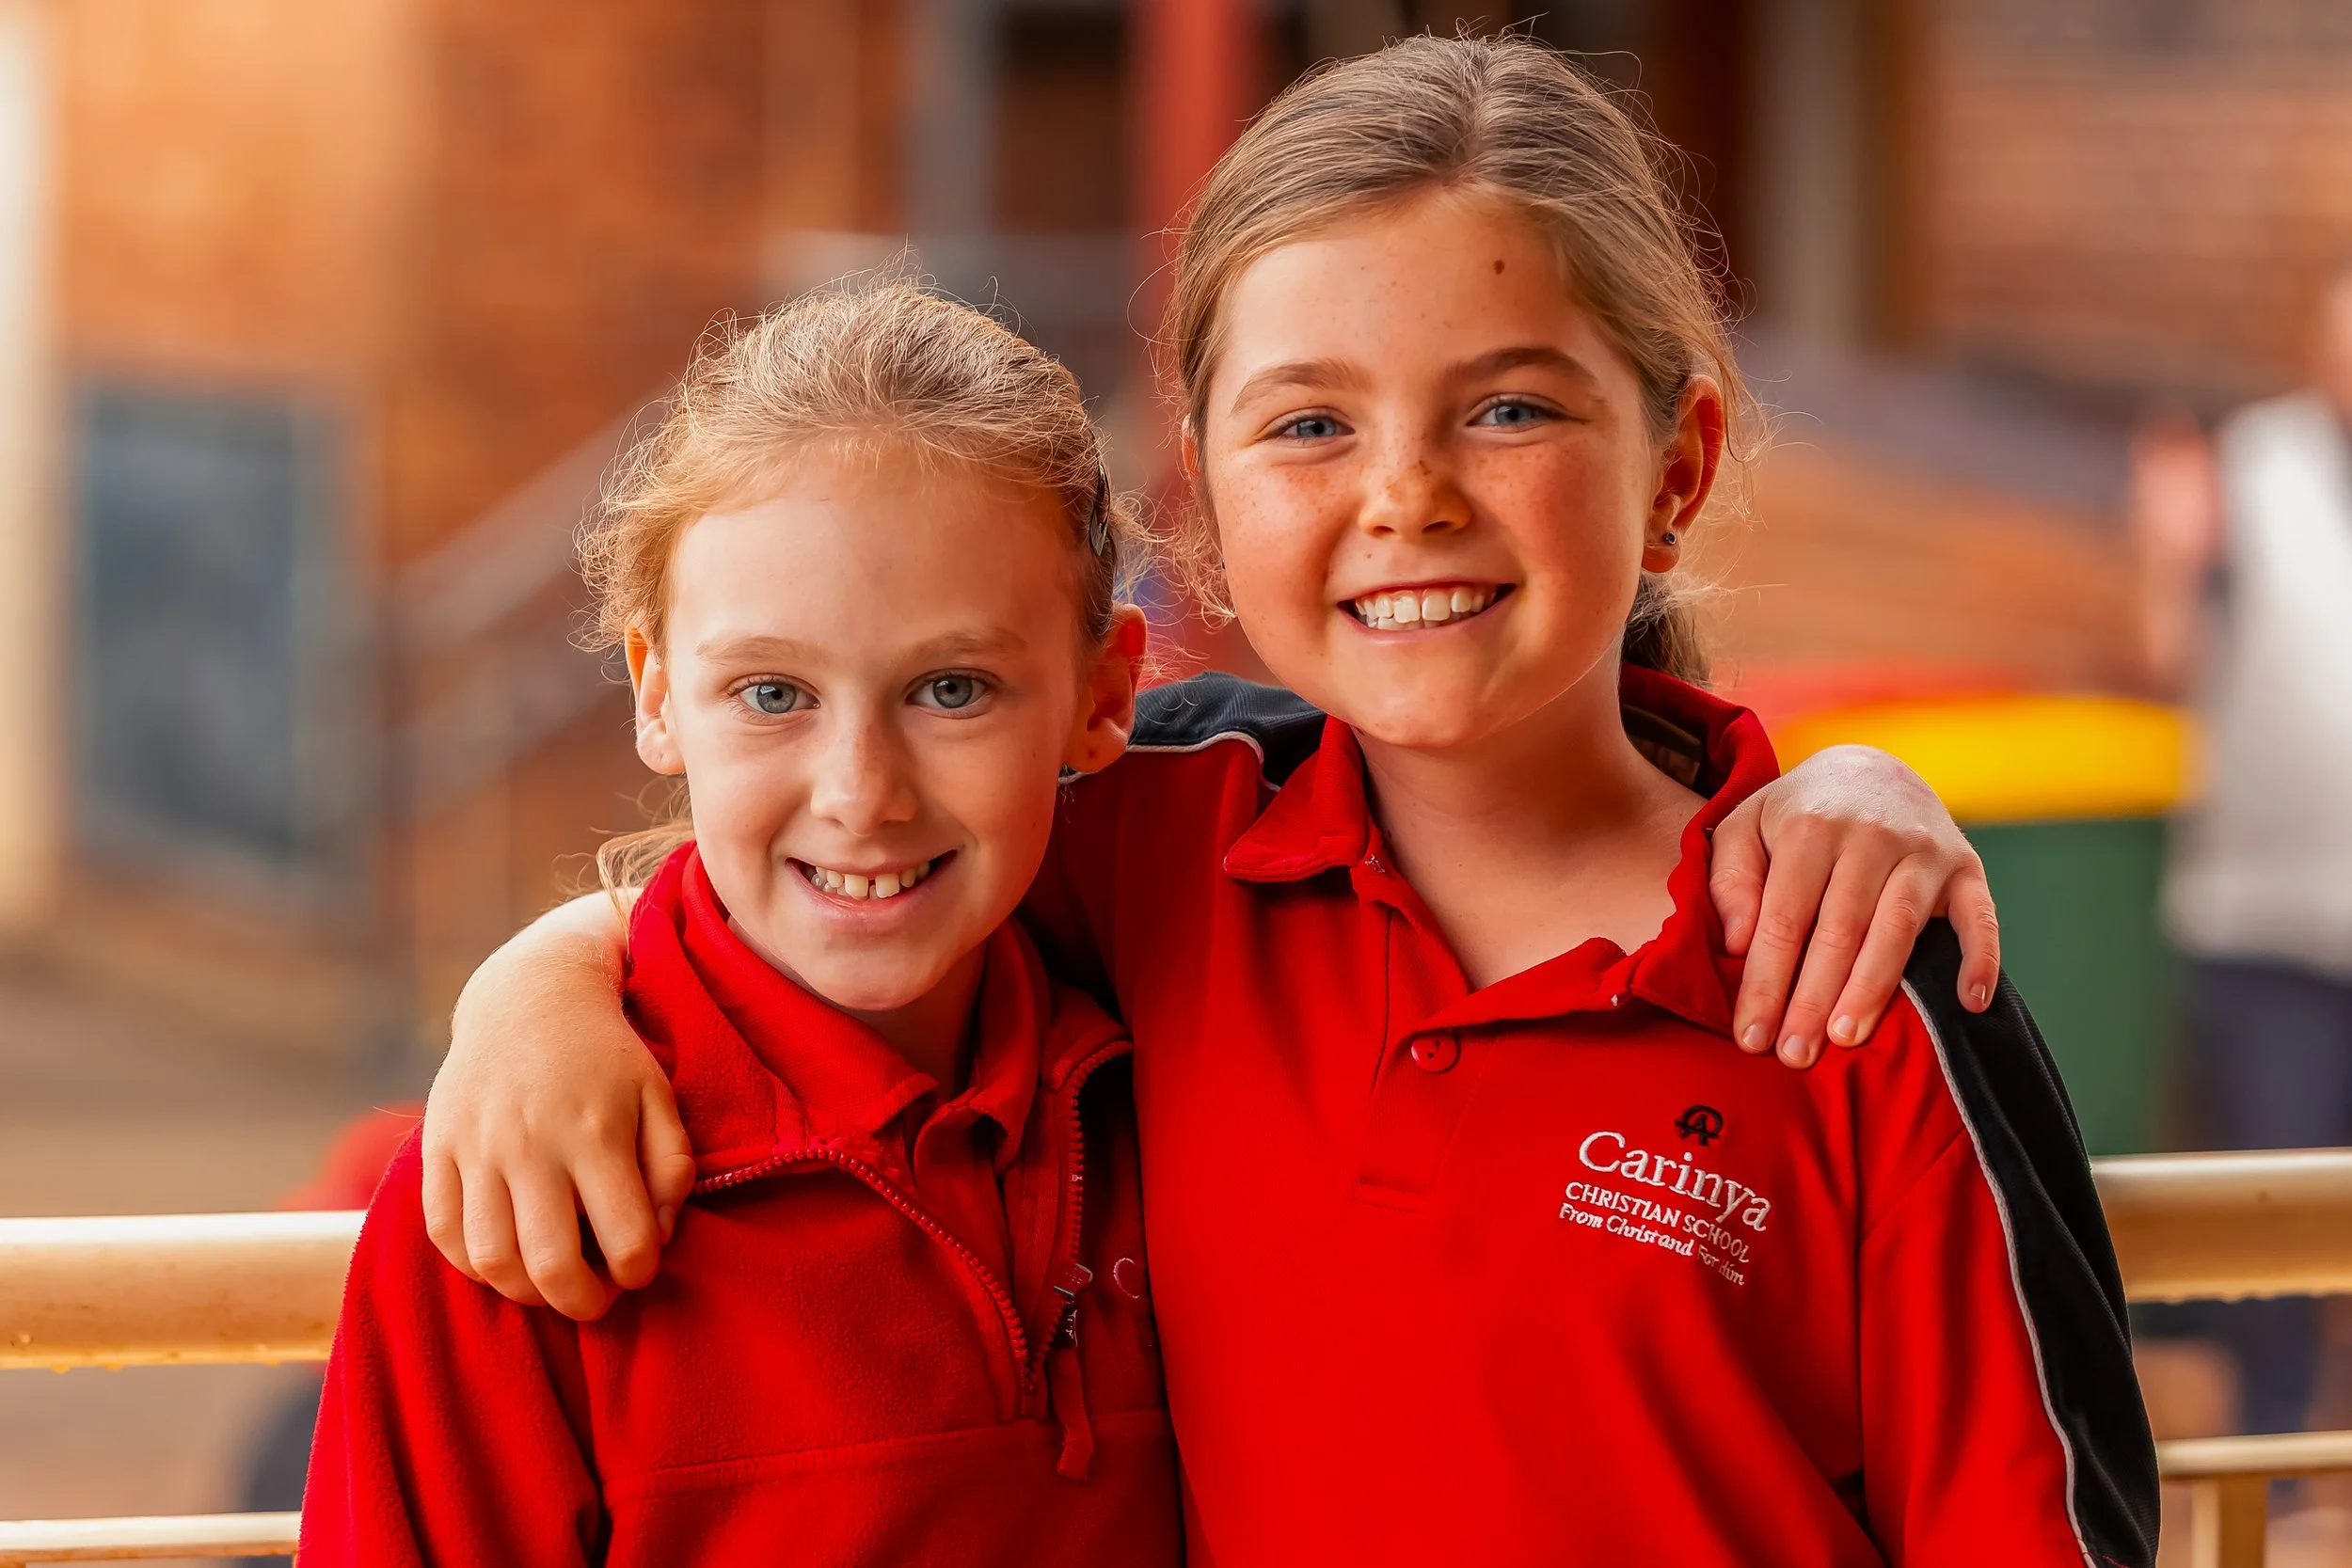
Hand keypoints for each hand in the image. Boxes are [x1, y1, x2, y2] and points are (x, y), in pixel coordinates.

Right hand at [420, 895, 696, 1320]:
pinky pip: (444, 1232)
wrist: (530, 996)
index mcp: (597, 1133)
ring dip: (525, 1293)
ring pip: (491, 1259)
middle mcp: (533, 1144)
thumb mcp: (659, 1097)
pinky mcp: (439, 1147)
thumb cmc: (608, 1057)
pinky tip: (505, 1257)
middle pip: (551, 1265)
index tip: (639, 1266)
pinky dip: (473, 1264)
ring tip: (550, 1282)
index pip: (626, 1242)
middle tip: (595, 1298)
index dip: (640, 1273)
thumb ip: (671, 1169)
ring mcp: (479, 1147)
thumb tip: (654, 1238)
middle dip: (582, 1303)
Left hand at [1709, 745, 1998, 1066]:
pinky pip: (1981, 916)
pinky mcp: (1966, 865)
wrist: (1869, 768)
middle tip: (1795, 1053)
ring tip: (1847, 1037)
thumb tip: (1739, 941)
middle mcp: (1870, 836)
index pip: (1784, 918)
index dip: (1766, 980)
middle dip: (1814, 997)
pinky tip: (1969, 1003)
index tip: (1752, 1034)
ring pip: (1898, 928)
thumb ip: (1731, 878)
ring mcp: (1923, 851)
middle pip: (1839, 929)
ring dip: (1874, 987)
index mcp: (1810, 827)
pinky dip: (1981, 959)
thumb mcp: (1746, 826)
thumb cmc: (1797, 815)